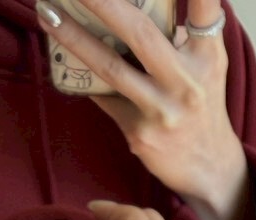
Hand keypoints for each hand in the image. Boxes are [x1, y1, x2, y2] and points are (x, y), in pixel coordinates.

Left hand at [36, 0, 252, 219]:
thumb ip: (182, 35)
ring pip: (110, 67)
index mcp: (207, 54)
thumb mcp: (205, 65)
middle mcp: (187, 80)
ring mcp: (161, 109)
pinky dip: (83, 77)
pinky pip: (103, 98)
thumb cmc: (201, 105)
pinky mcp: (139, 133)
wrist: (207, 166)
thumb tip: (139, 8)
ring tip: (48, 15)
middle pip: (140, 32)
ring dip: (74, 38)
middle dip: (103, 3)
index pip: (204, 8)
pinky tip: (61, 61)